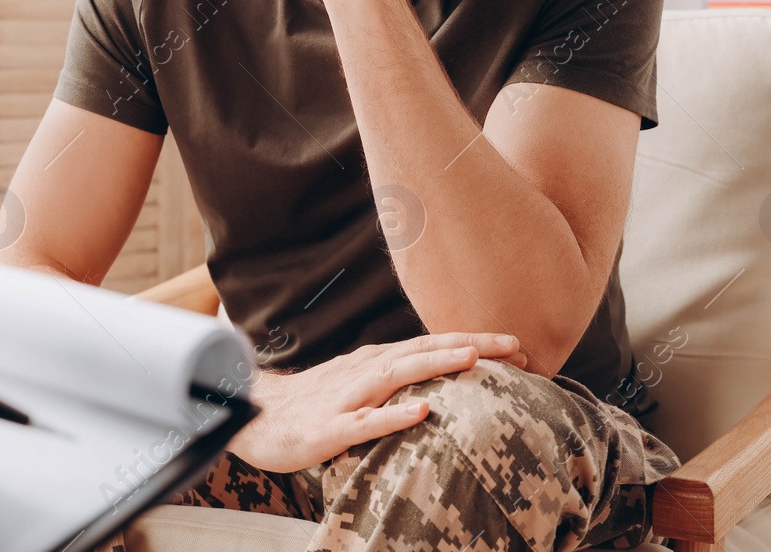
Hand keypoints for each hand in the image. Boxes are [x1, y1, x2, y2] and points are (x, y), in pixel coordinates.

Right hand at [228, 332, 527, 472]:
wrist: (253, 414)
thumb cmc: (311, 401)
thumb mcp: (357, 381)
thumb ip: (393, 376)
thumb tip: (434, 372)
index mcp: (375, 361)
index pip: (430, 345)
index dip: (473, 342)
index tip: (517, 346)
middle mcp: (365, 370)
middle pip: (423, 351)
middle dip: (470, 346)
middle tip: (517, 346)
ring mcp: (347, 397)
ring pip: (397, 375)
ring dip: (435, 364)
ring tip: (472, 359)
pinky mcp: (329, 428)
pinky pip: (365, 422)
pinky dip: (393, 416)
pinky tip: (420, 413)